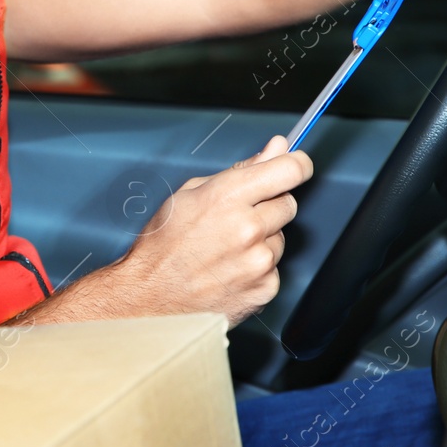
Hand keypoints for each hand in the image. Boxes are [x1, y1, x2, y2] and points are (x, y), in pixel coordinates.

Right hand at [4, 135, 311, 326]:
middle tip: (238, 217)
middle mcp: (248, 228)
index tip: (295, 164)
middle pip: (288, 203)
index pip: (289, 169)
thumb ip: (241, 169)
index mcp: (228, 197)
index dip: (296, 164)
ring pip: (280, 237)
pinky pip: (274, 267)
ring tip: (226, 249)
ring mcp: (259, 262)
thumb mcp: (191, 193)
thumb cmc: (163, 245)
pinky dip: (258, 267)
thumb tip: (275, 149)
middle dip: (269, 205)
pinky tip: (230, 269)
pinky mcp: (265, 288)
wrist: (150, 297)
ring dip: (262, 239)